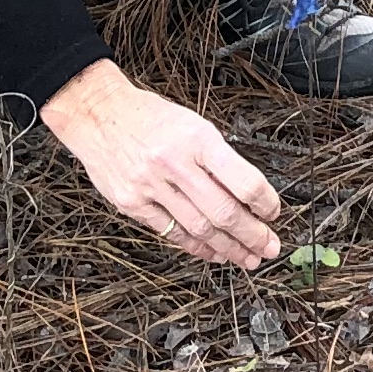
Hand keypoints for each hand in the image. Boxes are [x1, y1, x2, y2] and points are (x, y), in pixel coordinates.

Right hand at [39, 59, 282, 264]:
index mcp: (197, 139)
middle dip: (252, 236)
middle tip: (268, 248)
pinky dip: (196, 246)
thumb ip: (219, 159)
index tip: (274, 213)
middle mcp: (174, 164)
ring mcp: (150, 186)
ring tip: (246, 257)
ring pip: (199, 228)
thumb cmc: (149, 117)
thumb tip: (249, 194)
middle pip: (223, 212)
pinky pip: (171, 232)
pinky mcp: (132, 203)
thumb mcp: (194, 125)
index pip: (242, 180)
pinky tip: (212, 252)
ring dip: (228, 248)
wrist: (98, 113)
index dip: (265, 203)